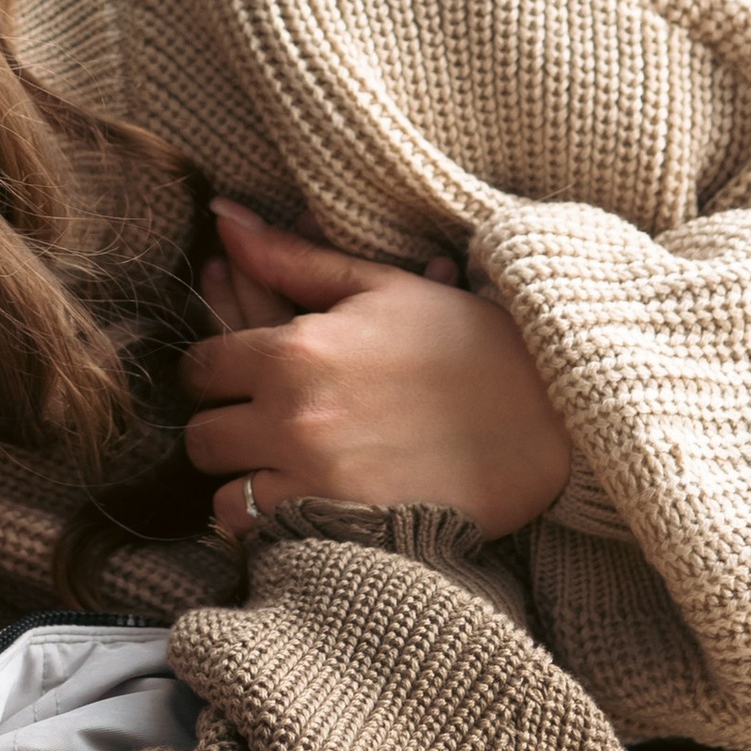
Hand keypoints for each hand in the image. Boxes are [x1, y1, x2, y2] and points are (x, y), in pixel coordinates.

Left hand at [182, 200, 572, 541]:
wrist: (551, 420)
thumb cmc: (469, 344)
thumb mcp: (383, 286)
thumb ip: (292, 258)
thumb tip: (220, 214)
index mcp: (298, 348)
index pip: (199, 366)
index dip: (213, 373)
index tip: (238, 380)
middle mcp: (294, 414)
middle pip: (202, 434)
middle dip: (226, 428)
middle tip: (259, 426)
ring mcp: (313, 478)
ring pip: (223, 493)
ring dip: (243, 482)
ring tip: (279, 469)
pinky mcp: (339, 528)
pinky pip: (262, 536)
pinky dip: (269, 525)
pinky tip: (299, 504)